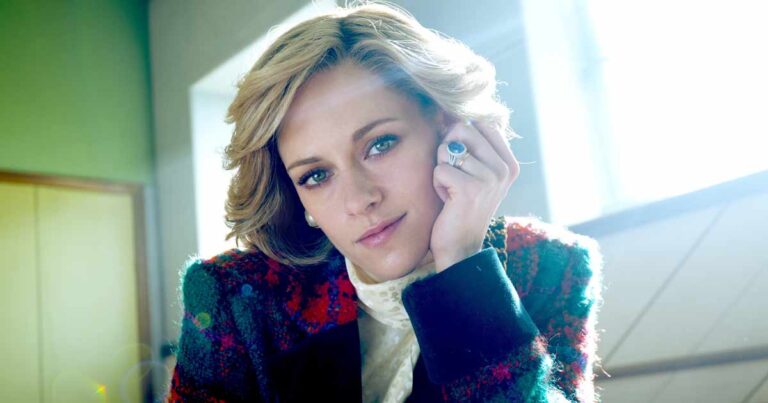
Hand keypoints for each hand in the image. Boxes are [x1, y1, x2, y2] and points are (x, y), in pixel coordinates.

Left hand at [430, 119, 519, 271]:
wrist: (460, 247)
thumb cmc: (461, 205)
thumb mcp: (474, 172)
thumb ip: (470, 144)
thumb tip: (448, 113)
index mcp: (509, 163)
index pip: (482, 123)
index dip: (460, 134)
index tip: (460, 159)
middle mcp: (504, 169)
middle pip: (462, 130)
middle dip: (447, 151)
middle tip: (454, 176)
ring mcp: (490, 179)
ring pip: (447, 150)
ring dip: (441, 170)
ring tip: (452, 190)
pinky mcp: (470, 189)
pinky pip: (439, 169)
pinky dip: (437, 185)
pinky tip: (448, 200)